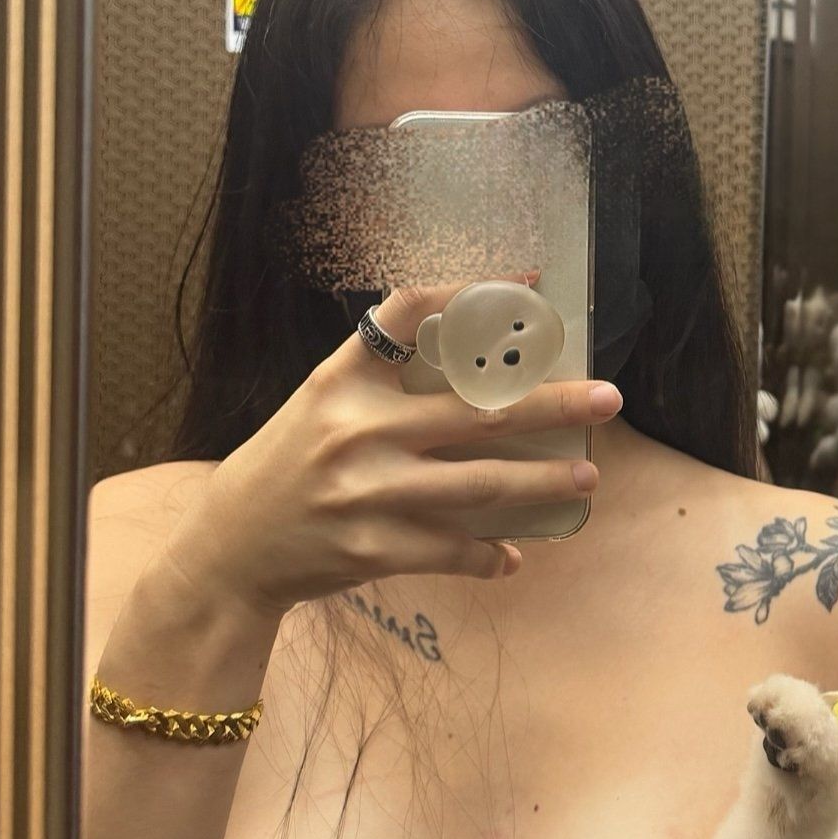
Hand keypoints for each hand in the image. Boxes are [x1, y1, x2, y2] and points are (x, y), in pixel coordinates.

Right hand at [164, 281, 622, 616]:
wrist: (230, 548)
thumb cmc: (287, 465)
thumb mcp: (322, 401)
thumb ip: (385, 378)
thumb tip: (482, 371)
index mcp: (342, 380)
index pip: (408, 314)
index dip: (471, 292)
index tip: (530, 284)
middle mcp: (357, 430)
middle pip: (475, 411)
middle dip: (551, 405)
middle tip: (607, 397)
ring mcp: (368, 493)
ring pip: (479, 486)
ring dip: (541, 483)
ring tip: (586, 477)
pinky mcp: (374, 549)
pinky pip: (453, 550)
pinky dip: (489, 554)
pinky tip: (515, 554)